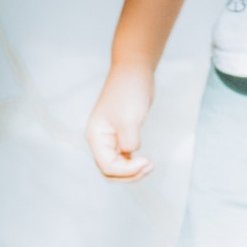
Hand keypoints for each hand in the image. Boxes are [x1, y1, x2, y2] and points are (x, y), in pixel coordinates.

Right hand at [87, 59, 156, 179]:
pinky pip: (123, 158)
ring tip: (149, 164)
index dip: (127, 170)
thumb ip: (128, 141)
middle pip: (110, 171)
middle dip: (129, 175)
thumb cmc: (129, 92)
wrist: (134, 72)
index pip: (107, 167)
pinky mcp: (121, 135)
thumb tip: (131, 153)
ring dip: (132, 171)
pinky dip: (134, 163)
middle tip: (149, 166)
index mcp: (96, 137)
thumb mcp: (129, 119)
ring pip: (117, 167)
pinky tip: (145, 159)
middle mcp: (100, 141)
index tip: (146, 160)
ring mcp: (110, 139)